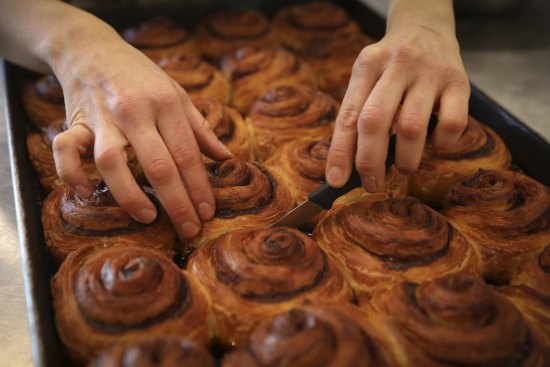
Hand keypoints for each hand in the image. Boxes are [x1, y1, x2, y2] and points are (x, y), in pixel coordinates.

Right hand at [50, 21, 230, 238]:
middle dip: (178, 202)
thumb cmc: (140, 76)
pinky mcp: (75, 121)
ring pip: (113, 162)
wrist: (91, 48)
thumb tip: (227, 158)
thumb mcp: (177, 93)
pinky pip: (66, 150)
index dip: (200, 186)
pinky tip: (88, 193)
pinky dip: (72, 174)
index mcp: (166, 104)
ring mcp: (103, 117)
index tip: (208, 212)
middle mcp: (135, 112)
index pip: (188, 154)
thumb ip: (201, 128)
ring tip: (148, 217)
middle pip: (159, 164)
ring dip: (131, 195)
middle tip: (189, 229)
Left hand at [326, 0, 469, 191]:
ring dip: (405, 159)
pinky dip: (442, 144)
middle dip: (370, 161)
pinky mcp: (459, 82)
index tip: (335, 181)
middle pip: (375, 121)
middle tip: (372, 183)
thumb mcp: (367, 78)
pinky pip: (453, 123)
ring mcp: (429, 72)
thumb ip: (357, 115)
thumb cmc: (389, 66)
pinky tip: (435, 143)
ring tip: (403, 167)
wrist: (426, 26)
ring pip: (412, 127)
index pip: (348, 115)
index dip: (341, 152)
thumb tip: (347, 167)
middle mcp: (396, 65)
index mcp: (367, 66)